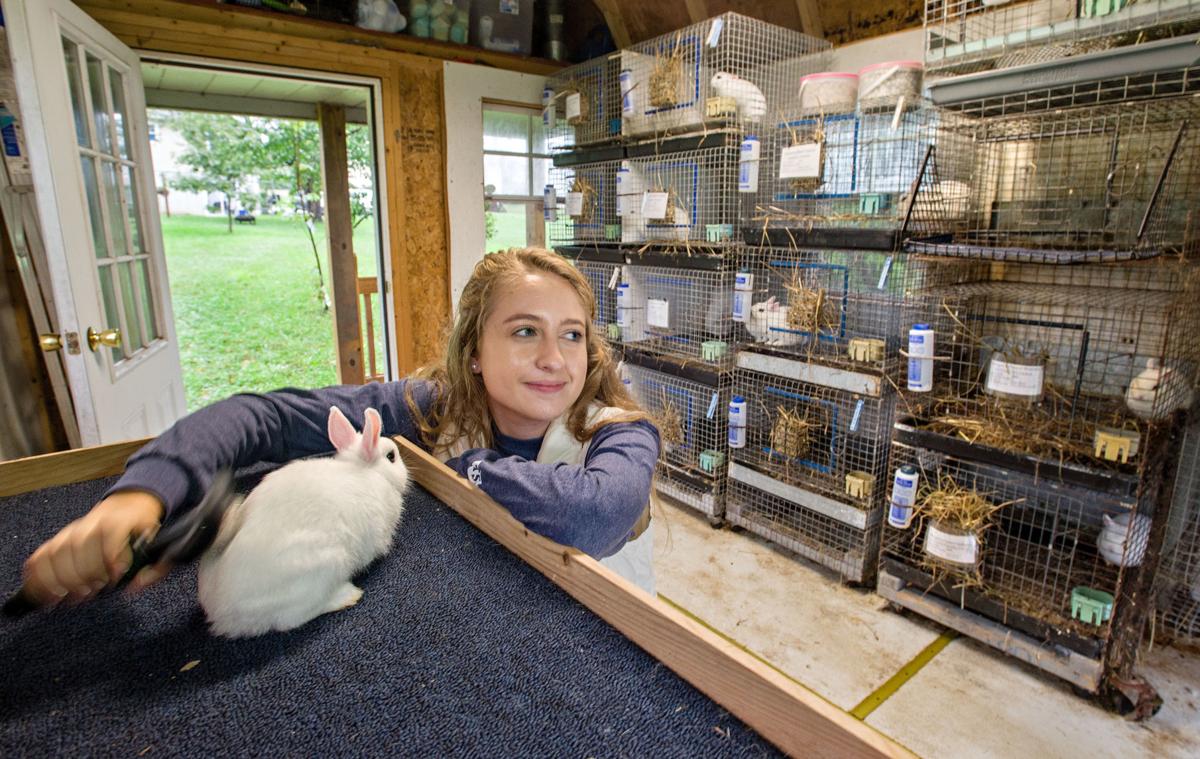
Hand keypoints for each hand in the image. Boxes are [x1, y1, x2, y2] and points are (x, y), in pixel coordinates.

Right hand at [22, 490, 165, 605]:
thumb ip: (154, 569)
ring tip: (59, 599)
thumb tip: (132, 588)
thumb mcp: (159, 544)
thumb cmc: (141, 530)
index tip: (113, 580)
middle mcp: (92, 523)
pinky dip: (37, 574)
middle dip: (80, 574)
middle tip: (86, 594)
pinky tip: (39, 591)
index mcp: (119, 521)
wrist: (128, 505)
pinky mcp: (60, 538)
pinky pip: (42, 553)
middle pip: (78, 546)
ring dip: (55, 578)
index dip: (111, 558)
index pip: (111, 534)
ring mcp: (73, 530)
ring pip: (56, 551)